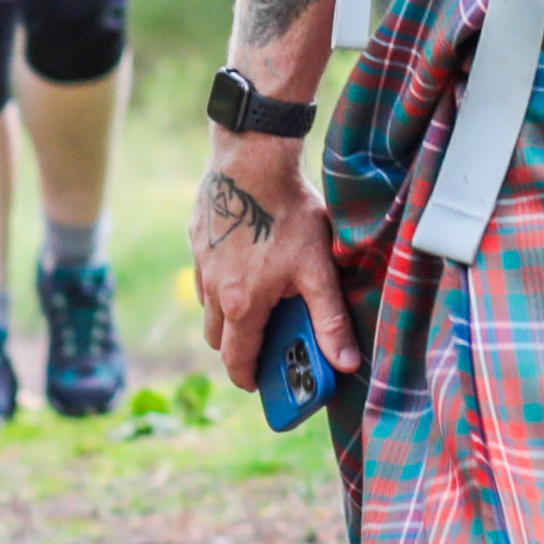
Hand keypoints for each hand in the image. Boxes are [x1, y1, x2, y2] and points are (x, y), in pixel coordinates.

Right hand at [189, 138, 350, 389]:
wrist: (252, 159)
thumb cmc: (288, 214)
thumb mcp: (318, 269)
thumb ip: (330, 320)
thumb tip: (347, 364)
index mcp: (242, 305)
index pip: (236, 359)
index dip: (246, 378)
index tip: (256, 385)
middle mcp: (214, 290)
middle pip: (216, 338)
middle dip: (236, 349)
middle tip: (261, 346)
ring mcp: (201, 264)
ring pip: (208, 307)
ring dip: (227, 317)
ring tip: (256, 306)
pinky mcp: (197, 239)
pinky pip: (204, 276)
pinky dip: (220, 284)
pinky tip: (244, 266)